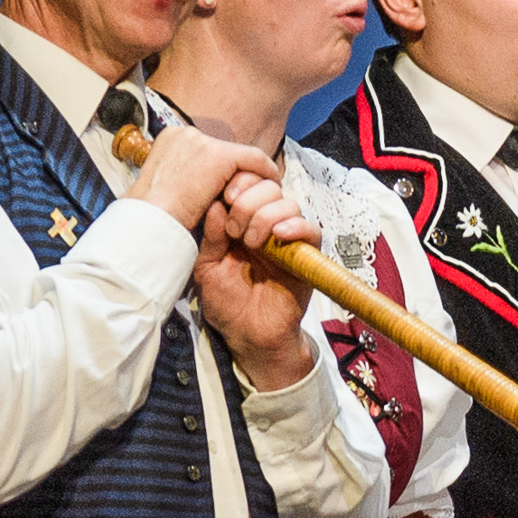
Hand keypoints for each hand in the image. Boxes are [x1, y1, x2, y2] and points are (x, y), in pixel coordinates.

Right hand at [125, 115, 273, 234]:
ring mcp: (200, 142)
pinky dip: (266, 173)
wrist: (150, 222)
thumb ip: (185, 178)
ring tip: (264, 191)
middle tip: (254, 190)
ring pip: (238, 155)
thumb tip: (203, 183)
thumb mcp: (166, 190)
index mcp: (169, 139)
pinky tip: (274, 185)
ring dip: (251, 174)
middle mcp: (183, 133)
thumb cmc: (154, 216)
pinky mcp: (218, 156)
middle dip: (238, 170)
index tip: (234, 185)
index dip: (224, 168)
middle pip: (223, 150)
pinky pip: (254, 160)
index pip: (206, 150)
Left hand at [193, 163, 315, 384]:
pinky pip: (311, 229)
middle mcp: (265, 226)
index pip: (246, 183)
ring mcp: (288, 240)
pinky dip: (295, 227)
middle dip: (249, 200)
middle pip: (268, 186)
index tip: (225, 197)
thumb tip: (216, 203)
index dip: (238, 181)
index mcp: (240, 223)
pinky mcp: (307, 257)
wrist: (249, 335)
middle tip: (235, 228)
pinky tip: (278, 238)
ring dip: (267, 216)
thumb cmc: (227, 303)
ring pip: (288, 203)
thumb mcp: (206, 266)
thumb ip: (211, 235)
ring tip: (251, 241)